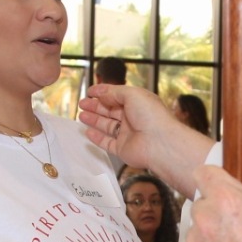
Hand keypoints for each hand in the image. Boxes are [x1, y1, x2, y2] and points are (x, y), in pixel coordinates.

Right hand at [79, 84, 211, 192]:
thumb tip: (101, 93)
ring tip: (81, 115)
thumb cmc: (151, 116)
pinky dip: (97, 138)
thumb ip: (114, 92)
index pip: (118, 96)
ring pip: (107, 126)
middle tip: (82, 104)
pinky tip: (88, 132)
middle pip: (111, 111)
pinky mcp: (123, 149)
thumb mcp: (132, 94)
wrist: (159, 143)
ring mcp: (128, 134)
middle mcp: (133, 118)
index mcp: (138, 103)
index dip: (104, 93)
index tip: (90, 91)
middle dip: (96, 106)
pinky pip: (107, 143)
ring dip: (94, 120)